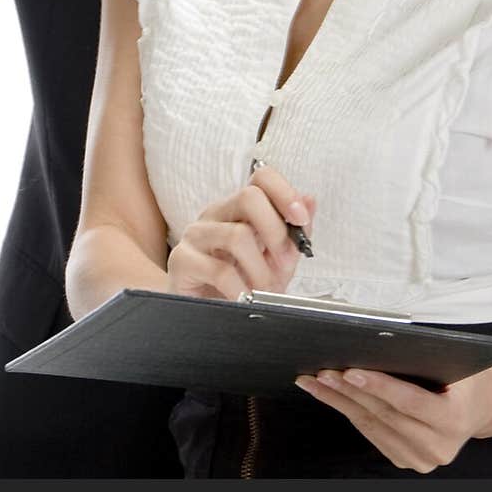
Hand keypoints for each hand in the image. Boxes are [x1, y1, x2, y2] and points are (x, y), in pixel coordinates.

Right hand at [166, 165, 314, 300]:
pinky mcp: (181, 260)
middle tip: (284, 263)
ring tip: (264, 290)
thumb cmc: (243, 283)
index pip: (262, 177)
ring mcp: (196, 234)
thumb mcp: (276, 260)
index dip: (285, 193)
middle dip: (275, 232)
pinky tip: (244, 298)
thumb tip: (309, 201)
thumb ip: (293, 233)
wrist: (207, 314)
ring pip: (236, 235)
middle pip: (248, 197)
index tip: (300, 219)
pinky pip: (218, 270)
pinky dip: (240, 288)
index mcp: (239, 207)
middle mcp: (216, 213)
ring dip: (260, 270)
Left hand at [294, 366, 491, 472]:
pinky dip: (349, 413)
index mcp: (453, 420)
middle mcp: (437, 447)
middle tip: (323, 372)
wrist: (480, 407)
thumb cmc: (467, 378)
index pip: (409, 402)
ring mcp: (420, 459)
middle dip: (350, 392)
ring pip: (372, 426)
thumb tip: (379, 343)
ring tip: (316, 382)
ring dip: (340, 402)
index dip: (379, 386)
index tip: (350, 371)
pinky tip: (331, 396)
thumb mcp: (457, 363)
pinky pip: (372, 434)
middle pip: (384, 415)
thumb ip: (425, 360)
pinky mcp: (406, 461)